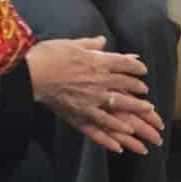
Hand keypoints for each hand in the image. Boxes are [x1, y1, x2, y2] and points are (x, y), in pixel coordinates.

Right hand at [28, 36, 163, 153]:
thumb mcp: (72, 43)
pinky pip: (102, 125)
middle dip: (139, 90)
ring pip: (120, 106)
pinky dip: (113, 133)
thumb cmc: (49, 55)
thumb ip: (90, 44)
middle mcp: (100, 80)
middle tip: (147, 96)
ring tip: (148, 114)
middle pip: (127, 85)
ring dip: (136, 110)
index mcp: (98, 61)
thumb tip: (103, 41)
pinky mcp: (81, 114)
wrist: (32, 73)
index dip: (136, 66)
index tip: (143, 70)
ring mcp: (93, 99)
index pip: (124, 63)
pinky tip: (123, 140)